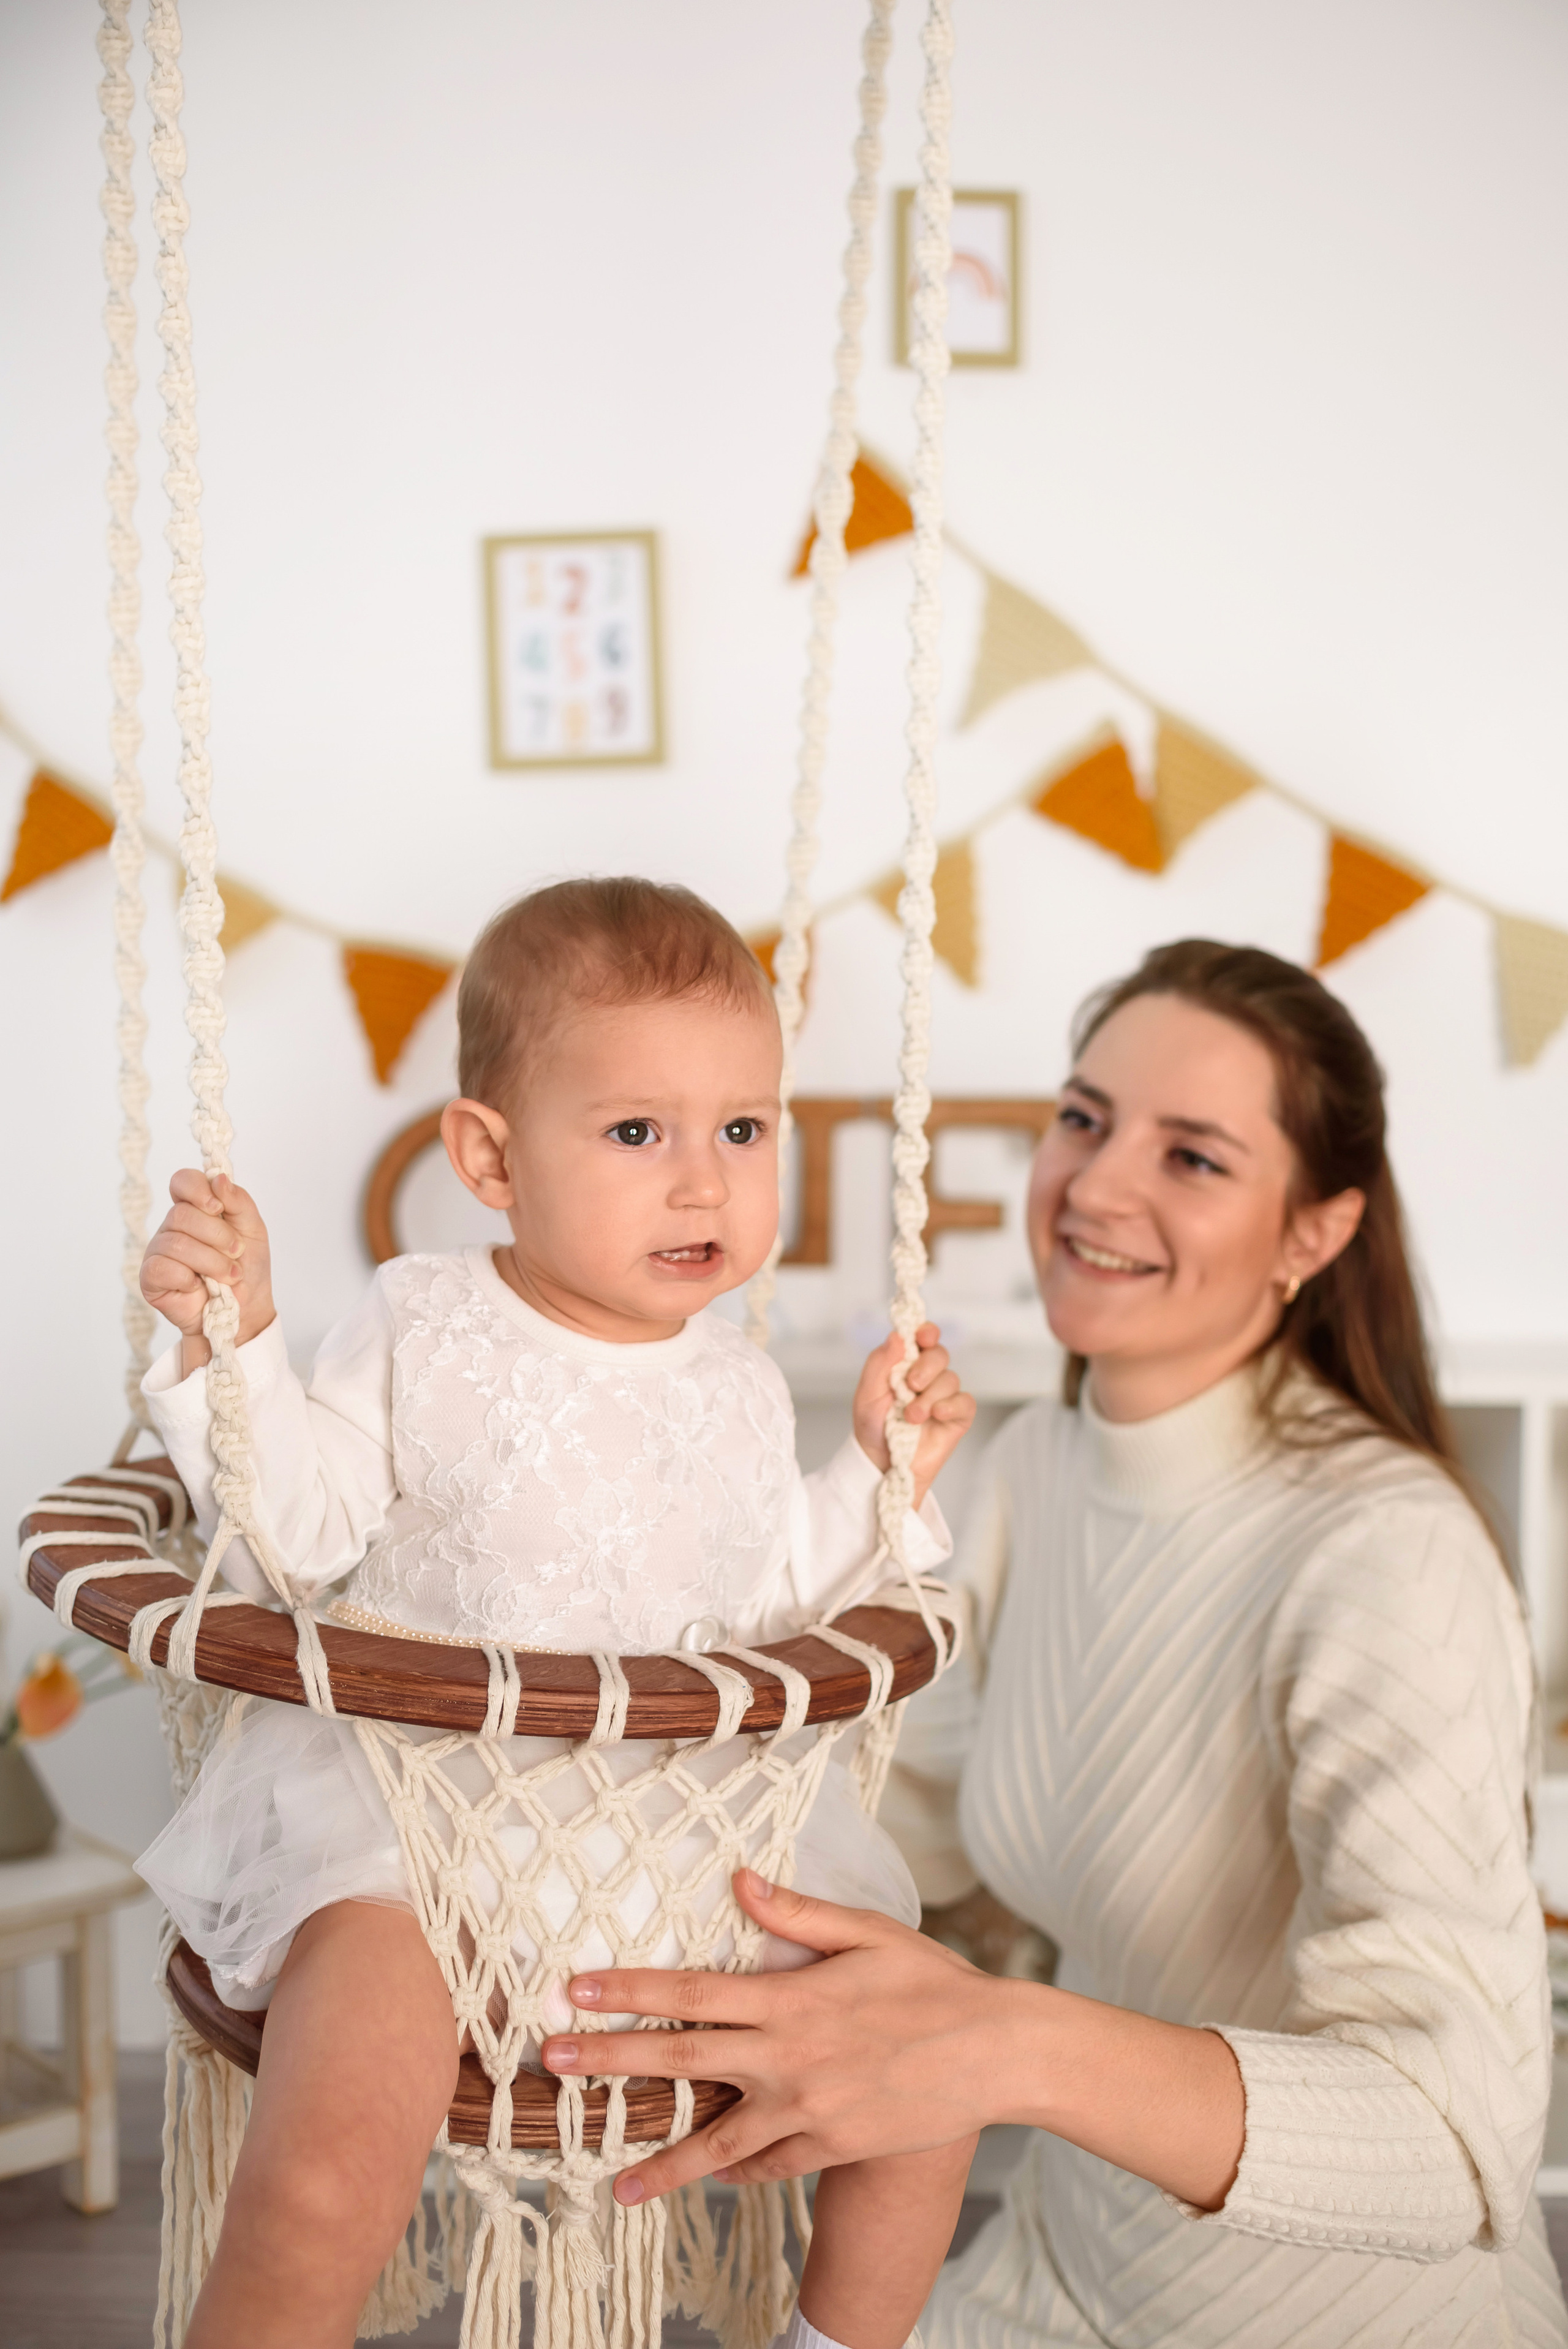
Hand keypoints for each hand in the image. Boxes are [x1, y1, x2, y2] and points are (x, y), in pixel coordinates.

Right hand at [140, 1169, 275, 1375]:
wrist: (245, 1310)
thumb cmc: (248, 1268)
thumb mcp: (253, 1230)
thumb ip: (238, 1201)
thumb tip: (218, 1178)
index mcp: (195, 1208)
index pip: (183, 1181)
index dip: (198, 1190)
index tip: (218, 1208)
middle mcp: (172, 1226)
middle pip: (181, 1214)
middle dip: (217, 1236)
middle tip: (236, 1254)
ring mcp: (158, 1250)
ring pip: (176, 1242)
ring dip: (211, 1261)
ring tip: (229, 1276)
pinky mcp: (150, 1277)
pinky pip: (162, 1267)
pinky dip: (189, 1278)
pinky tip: (198, 1286)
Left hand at [541, 1873, 1245, 2215]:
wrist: (993, 2053)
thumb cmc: (932, 1982)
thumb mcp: (867, 1931)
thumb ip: (797, 1914)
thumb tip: (740, 1879)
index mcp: (788, 1998)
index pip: (690, 1991)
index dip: (628, 1989)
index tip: (575, 1990)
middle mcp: (785, 2058)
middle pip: (680, 2060)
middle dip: (611, 2060)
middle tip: (554, 2063)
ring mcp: (805, 2110)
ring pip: (716, 2141)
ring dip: (661, 2161)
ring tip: (615, 2182)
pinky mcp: (829, 2146)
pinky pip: (769, 2166)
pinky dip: (735, 2172)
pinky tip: (708, 2176)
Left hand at [852, 1322, 975, 1507]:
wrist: (880, 1462)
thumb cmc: (873, 1426)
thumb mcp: (868, 1393)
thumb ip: (880, 1362)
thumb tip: (897, 1336)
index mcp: (906, 1363)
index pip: (924, 1337)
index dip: (927, 1332)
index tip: (922, 1337)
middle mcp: (928, 1376)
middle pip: (940, 1354)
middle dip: (926, 1367)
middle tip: (910, 1386)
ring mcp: (944, 1395)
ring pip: (950, 1379)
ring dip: (929, 1397)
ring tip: (911, 1417)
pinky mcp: (957, 1416)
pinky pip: (964, 1401)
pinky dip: (950, 1405)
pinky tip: (937, 1414)